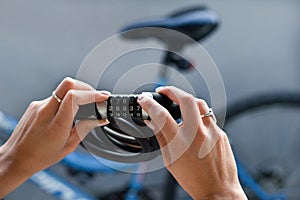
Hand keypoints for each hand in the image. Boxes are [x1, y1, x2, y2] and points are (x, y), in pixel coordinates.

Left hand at [0, 77, 109, 196]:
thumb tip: (100, 119)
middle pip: (69, 84)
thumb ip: (85, 128)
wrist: (16, 158)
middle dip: (86, 88)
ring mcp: (39, 105)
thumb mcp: (69, 146)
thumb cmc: (40, 156)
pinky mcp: (35, 104)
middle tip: (96, 97)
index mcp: (56, 125)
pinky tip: (69, 110)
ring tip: (85, 105)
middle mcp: (45, 111)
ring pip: (63, 89)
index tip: (102, 97)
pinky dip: (67, 99)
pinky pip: (55, 96)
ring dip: (77, 93)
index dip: (92, 94)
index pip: (74, 97)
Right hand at [138, 86, 246, 199]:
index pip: (161, 115)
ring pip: (200, 103)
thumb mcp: (170, 160)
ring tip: (178, 102)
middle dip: (171, 90)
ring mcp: (211, 132)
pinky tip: (193, 122)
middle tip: (163, 91)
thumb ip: (161, 137)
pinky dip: (198, 115)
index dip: (149, 104)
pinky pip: (208, 117)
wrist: (218, 190)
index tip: (144, 100)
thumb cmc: (194, 179)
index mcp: (180, 143)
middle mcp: (197, 134)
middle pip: (185, 99)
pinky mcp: (220, 133)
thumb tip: (152, 122)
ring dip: (187, 99)